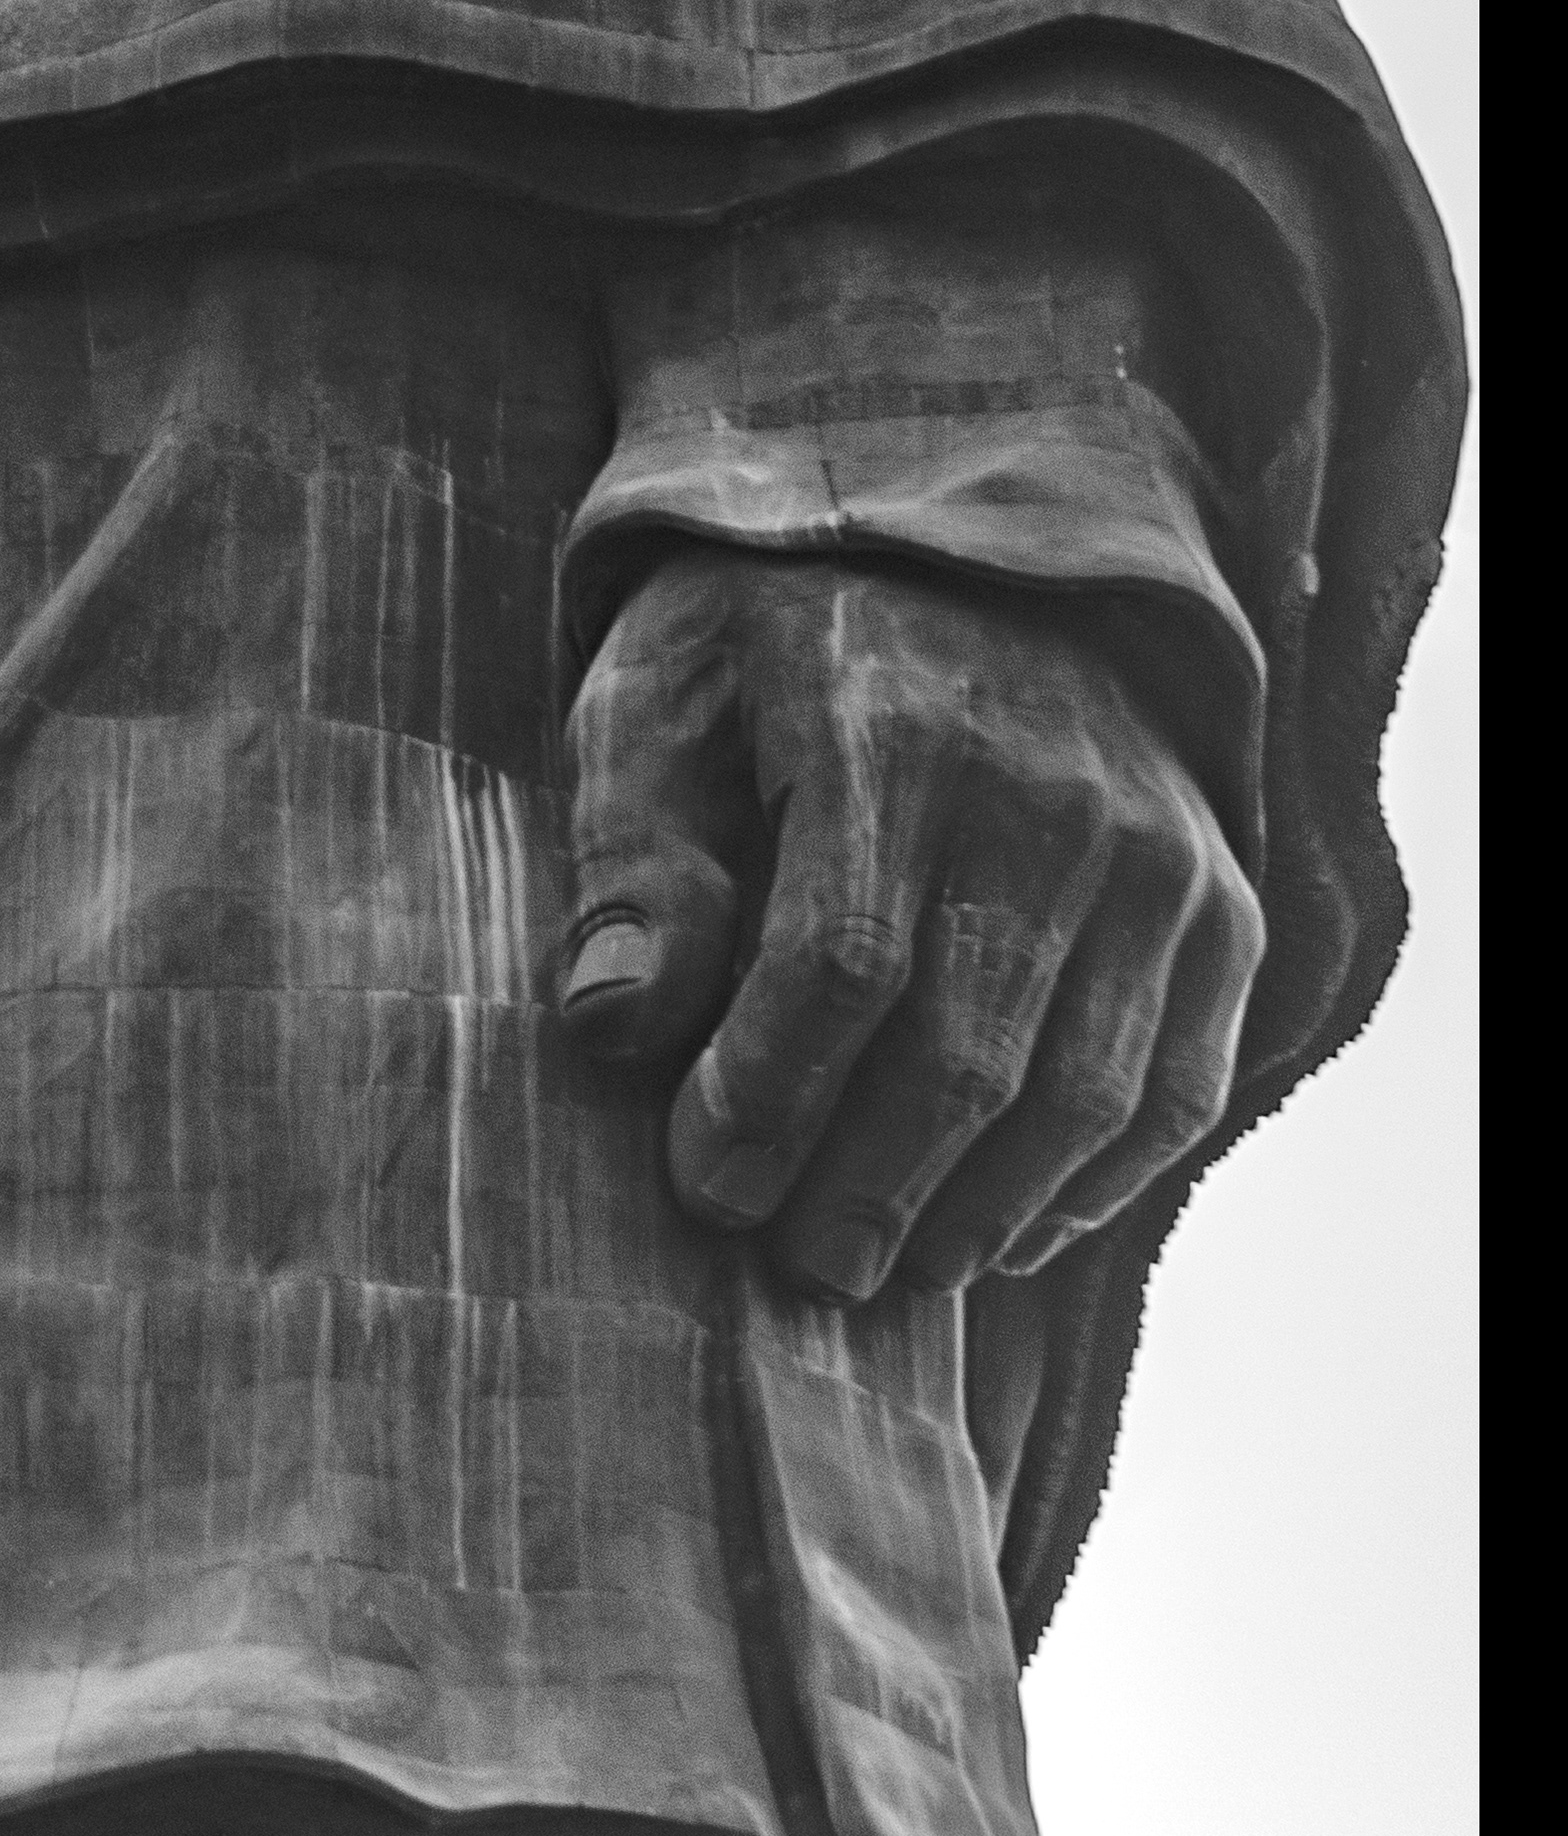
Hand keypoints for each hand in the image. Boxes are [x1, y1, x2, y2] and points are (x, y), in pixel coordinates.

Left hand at [554, 547, 1261, 1303]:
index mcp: (889, 722)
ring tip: (884, 1269)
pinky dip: (1089, 1185)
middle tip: (794, 1265)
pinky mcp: (1222, 907)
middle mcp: (1051, 786)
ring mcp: (1156, 852)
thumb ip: (632, 862)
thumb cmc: (764, 658)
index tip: (705, 1185)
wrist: (965, 566)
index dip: (768, 1098)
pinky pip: (1177, 1088)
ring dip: (975, 1213)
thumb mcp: (655, 709)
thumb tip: (613, 1025)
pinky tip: (998, 1232)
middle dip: (865, 1190)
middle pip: (964, 1050)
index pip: (839, 959)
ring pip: (1081, 1094)